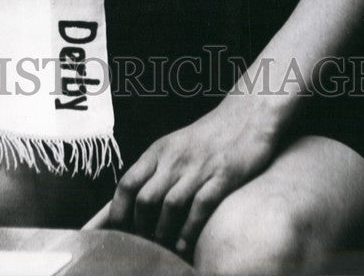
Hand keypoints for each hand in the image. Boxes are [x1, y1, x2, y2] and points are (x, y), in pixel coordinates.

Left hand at [108, 96, 279, 256]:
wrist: (247, 114)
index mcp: (159, 150)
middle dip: (140, 228)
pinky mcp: (223, 175)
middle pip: (145, 199)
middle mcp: (175, 158)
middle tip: (144, 244)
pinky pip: (200, 207)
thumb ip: (154, 171)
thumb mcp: (174, 147)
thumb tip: (129, 203)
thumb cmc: (208, 137)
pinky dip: (189, 230)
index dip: (118, 212)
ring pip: (170, 206)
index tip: (117, 231)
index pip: (127, 184)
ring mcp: (199, 167)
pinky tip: (185, 245)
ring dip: (163, 233)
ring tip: (164, 248)